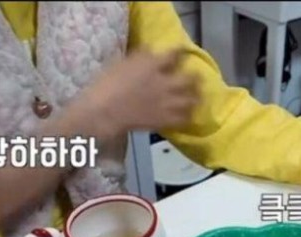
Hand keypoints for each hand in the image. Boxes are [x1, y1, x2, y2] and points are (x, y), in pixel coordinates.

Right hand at [67, 48, 199, 136]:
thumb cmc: (106, 85)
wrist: (104, 112)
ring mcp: (167, 103)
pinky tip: (186, 115)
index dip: (181, 52)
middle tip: (196, 77)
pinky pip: (183, 119)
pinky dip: (186, 116)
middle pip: (190, 78)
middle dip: (195, 77)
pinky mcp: (164, 120)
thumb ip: (140, 57)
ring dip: (196, 97)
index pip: (174, 54)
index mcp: (153, 65)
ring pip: (192, 100)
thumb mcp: (121, 63)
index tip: (183, 52)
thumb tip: (152, 53)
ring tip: (196, 97)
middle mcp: (165, 83)